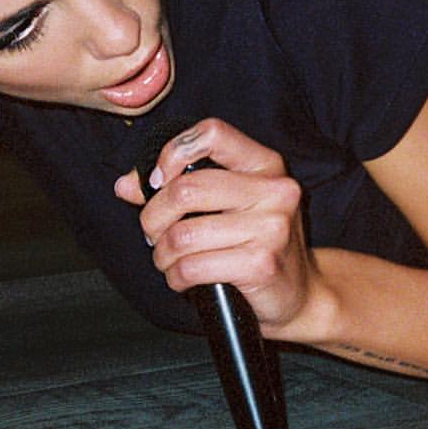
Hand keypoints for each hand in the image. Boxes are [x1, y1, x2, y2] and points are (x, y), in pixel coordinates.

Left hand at [113, 117, 322, 333]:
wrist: (301, 295)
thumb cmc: (258, 246)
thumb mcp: (228, 206)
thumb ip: (178, 187)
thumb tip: (126, 185)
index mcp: (265, 164)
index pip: (212, 133)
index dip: (173, 153)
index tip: (158, 182)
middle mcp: (275, 190)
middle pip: (185, 189)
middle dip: (153, 217)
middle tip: (154, 234)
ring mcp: (272, 227)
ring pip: (182, 235)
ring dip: (162, 254)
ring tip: (168, 261)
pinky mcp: (262, 264)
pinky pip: (192, 267)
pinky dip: (176, 277)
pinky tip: (183, 280)